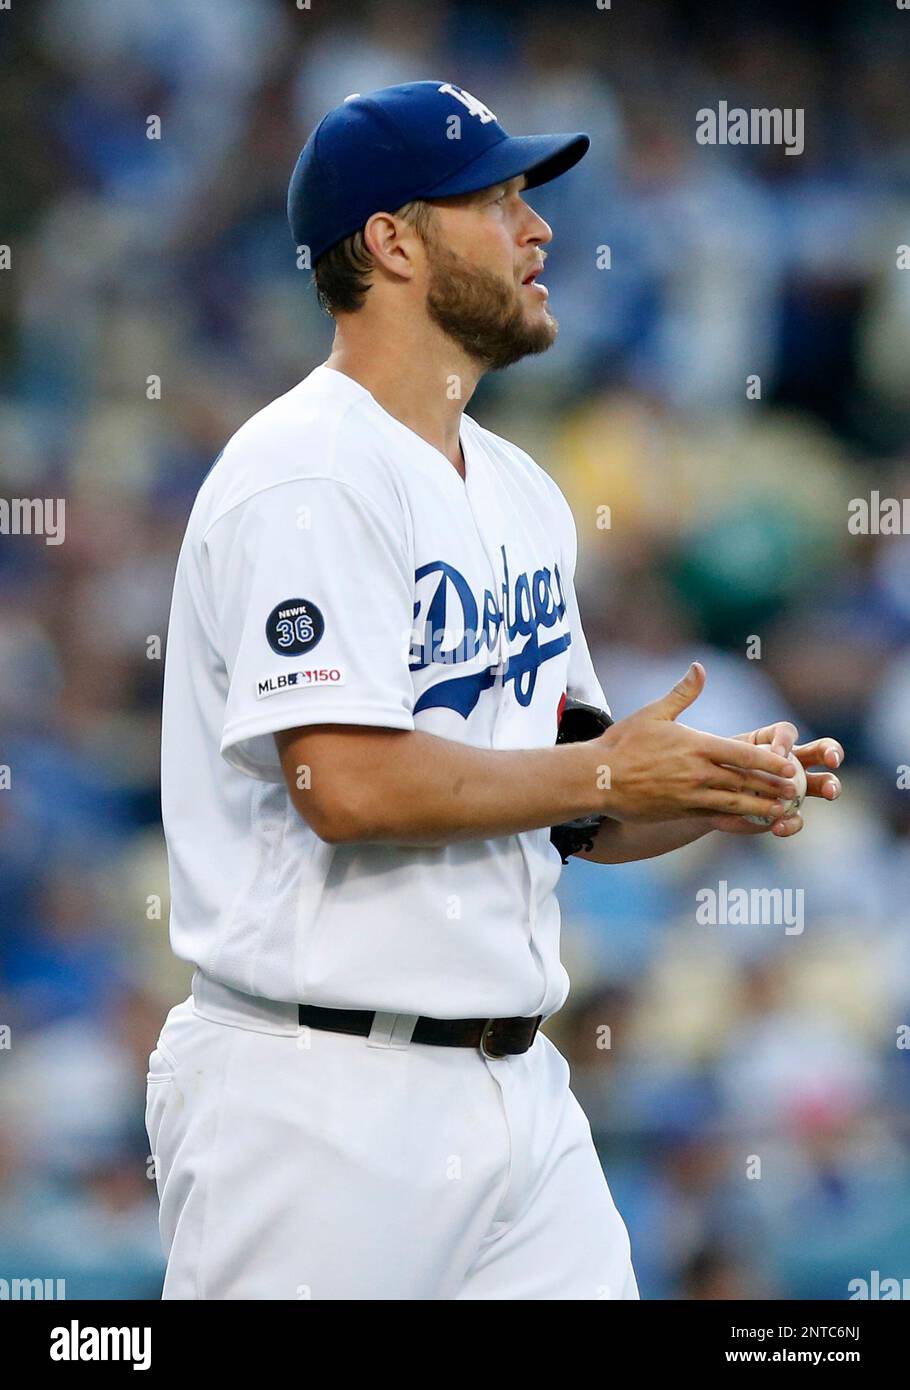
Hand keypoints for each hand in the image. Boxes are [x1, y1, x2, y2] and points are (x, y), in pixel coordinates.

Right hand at [593, 662, 797, 823]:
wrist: (598, 779)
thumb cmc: (623, 743)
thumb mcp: (654, 713)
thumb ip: (682, 693)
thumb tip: (699, 668)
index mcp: (695, 745)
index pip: (742, 754)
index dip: (769, 761)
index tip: (790, 765)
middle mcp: (697, 772)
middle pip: (744, 781)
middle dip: (773, 786)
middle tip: (798, 790)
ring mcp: (690, 795)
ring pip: (735, 803)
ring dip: (761, 806)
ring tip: (784, 810)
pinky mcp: (681, 811)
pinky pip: (716, 817)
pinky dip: (737, 819)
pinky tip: (752, 822)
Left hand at [704, 720, 843, 838]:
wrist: (702, 802)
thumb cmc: (706, 769)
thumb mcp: (710, 751)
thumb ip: (721, 740)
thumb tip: (710, 690)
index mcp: (769, 741)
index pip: (786, 732)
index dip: (786, 740)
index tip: (778, 752)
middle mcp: (789, 761)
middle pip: (820, 750)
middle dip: (832, 752)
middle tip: (833, 761)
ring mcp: (793, 788)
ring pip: (823, 783)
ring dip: (831, 785)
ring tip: (830, 792)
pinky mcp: (786, 813)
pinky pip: (797, 818)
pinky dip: (792, 822)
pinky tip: (780, 827)